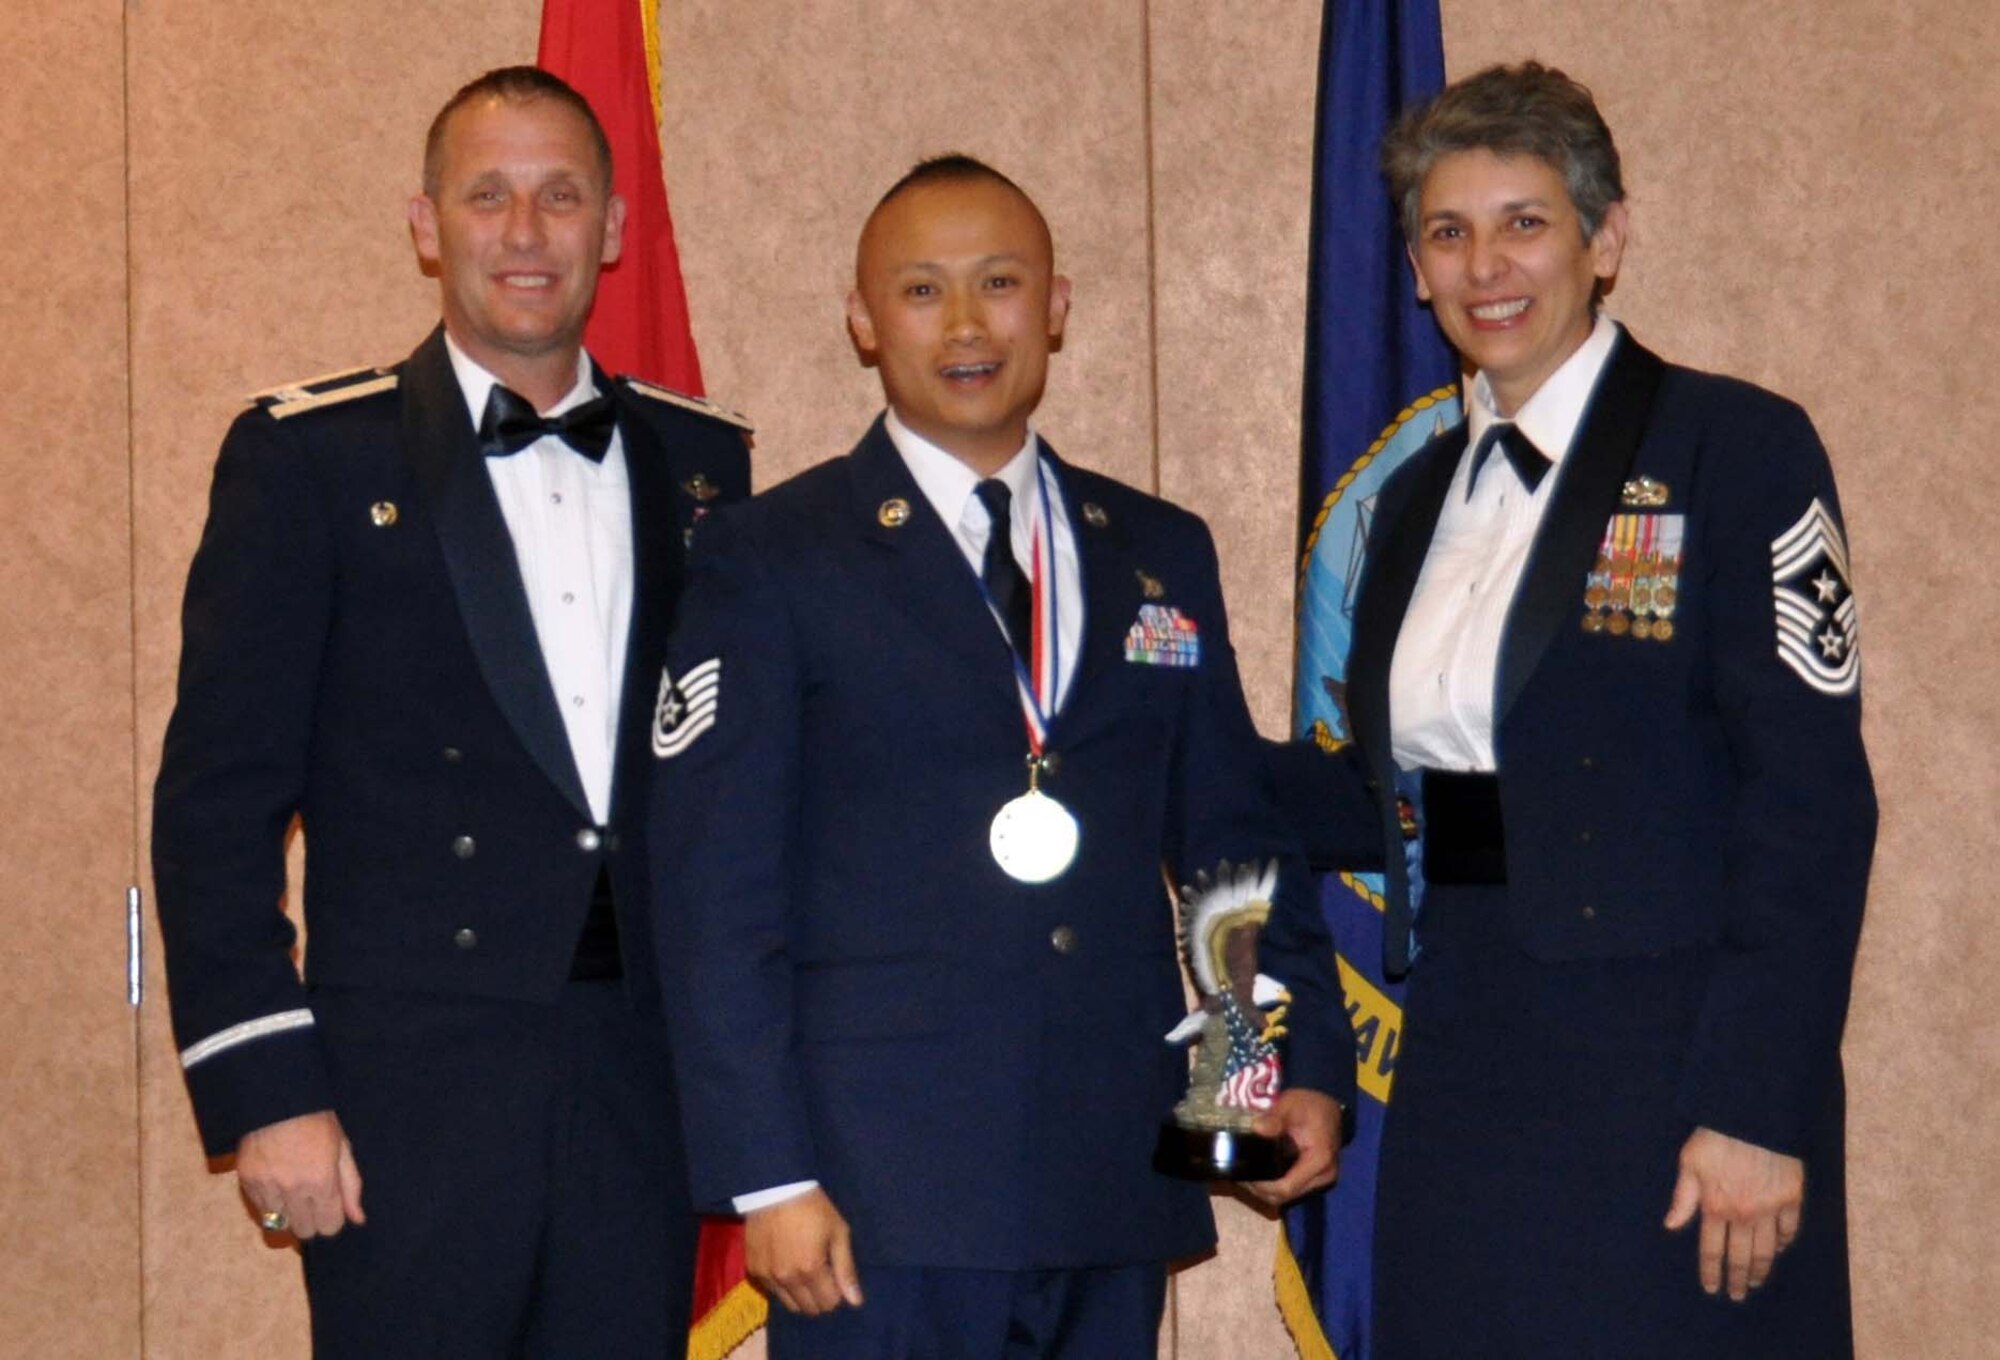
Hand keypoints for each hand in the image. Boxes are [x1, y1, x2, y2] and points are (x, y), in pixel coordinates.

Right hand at [236, 1110, 364, 1240]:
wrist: (277, 1099)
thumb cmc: (317, 1120)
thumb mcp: (342, 1148)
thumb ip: (351, 1186)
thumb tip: (358, 1219)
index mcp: (322, 1180)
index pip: (329, 1226)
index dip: (333, 1218)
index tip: (331, 1206)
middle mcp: (293, 1189)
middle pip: (304, 1231)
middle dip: (312, 1219)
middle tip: (312, 1199)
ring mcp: (267, 1187)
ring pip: (279, 1225)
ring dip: (289, 1213)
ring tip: (293, 1189)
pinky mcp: (246, 1183)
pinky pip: (260, 1211)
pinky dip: (270, 1204)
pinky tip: (277, 1184)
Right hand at [745, 1187, 863, 1315]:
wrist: (775, 1187)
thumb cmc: (813, 1206)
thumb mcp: (837, 1232)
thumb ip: (846, 1269)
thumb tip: (856, 1302)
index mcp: (811, 1269)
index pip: (829, 1303)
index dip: (837, 1293)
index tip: (835, 1276)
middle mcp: (787, 1278)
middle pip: (809, 1308)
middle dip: (820, 1297)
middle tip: (822, 1274)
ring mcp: (767, 1275)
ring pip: (789, 1304)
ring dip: (800, 1294)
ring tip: (804, 1270)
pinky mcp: (753, 1269)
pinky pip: (771, 1291)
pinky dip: (781, 1285)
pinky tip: (786, 1265)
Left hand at [1244, 1088, 1342, 1205]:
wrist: (1328, 1105)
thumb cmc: (1309, 1104)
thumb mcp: (1289, 1104)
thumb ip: (1274, 1118)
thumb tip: (1256, 1128)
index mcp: (1319, 1159)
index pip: (1287, 1187)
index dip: (1262, 1186)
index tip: (1243, 1174)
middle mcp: (1323, 1175)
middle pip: (1285, 1196)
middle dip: (1260, 1190)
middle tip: (1239, 1175)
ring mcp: (1321, 1180)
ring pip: (1288, 1197)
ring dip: (1266, 1191)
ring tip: (1246, 1175)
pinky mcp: (1315, 1179)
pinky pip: (1292, 1189)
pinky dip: (1274, 1186)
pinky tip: (1260, 1174)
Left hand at [1663, 1126, 1803, 1299]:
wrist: (1753, 1116)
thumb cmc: (1715, 1136)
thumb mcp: (1689, 1163)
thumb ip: (1682, 1198)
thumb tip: (1670, 1226)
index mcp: (1715, 1206)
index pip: (1711, 1249)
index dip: (1711, 1271)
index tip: (1712, 1288)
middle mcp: (1743, 1214)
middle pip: (1741, 1257)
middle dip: (1737, 1279)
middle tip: (1737, 1295)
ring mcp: (1770, 1208)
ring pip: (1766, 1250)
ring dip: (1761, 1269)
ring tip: (1756, 1282)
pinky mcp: (1792, 1198)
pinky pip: (1790, 1230)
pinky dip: (1784, 1243)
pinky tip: (1779, 1250)